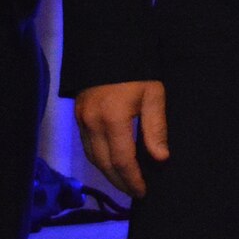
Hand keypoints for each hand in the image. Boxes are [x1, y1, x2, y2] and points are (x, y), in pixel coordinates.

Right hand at [74, 80, 169, 198]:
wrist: (111, 46)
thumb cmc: (138, 69)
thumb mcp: (153, 93)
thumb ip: (156, 127)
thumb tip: (160, 158)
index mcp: (112, 119)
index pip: (121, 161)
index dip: (132, 179)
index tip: (143, 192)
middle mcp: (92, 123)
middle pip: (104, 164)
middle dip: (120, 182)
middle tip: (135, 193)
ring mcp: (81, 120)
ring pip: (93, 158)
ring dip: (108, 174)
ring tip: (125, 183)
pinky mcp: (78, 115)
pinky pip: (87, 146)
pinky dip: (99, 160)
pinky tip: (111, 164)